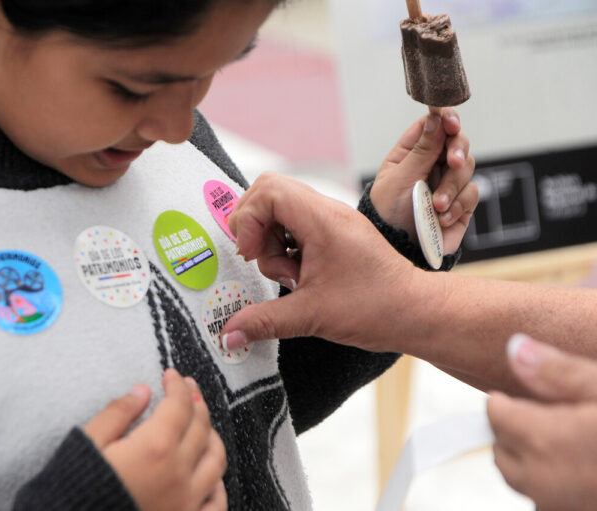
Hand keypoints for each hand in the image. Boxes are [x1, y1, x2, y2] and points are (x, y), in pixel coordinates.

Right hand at [84, 369, 226, 510]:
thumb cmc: (76, 488)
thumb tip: (142, 391)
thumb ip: (118, 413)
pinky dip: (218, 484)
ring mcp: (186, 501)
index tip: (171, 375)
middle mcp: (177, 472)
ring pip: (215, 459)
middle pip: (201, 427)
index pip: (179, 404)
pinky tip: (211, 474)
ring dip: (212, 435)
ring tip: (202, 423)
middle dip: (196, 402)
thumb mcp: (89, 442)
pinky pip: (216, 503)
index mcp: (154, 447)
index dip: (177, 385)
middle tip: (188, 389)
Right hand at [220, 172, 425, 349]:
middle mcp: (327, 212)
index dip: (248, 219)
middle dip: (255, 229)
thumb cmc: (376, 307)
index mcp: (322, 220)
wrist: (417, 312)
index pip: (268, 191)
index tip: (250, 254)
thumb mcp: (311, 316)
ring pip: (281, 213)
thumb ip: (263, 321)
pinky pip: (296, 227)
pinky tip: (299, 277)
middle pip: (269, 195)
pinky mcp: (334, 235)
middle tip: (260, 261)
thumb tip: (228, 335)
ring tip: (290, 277)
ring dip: (271, 244)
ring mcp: (331, 221)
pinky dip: (286, 249)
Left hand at [370, 109, 477, 253]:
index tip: (451, 123)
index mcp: (410, 153)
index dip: (445, 120)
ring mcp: (447, 182)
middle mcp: (431, 164)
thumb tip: (436, 118)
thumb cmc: (389, 213)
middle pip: (456, 142)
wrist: (398, 248)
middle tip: (453, 162)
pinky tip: (441, 218)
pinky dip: (457, 205)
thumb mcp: (399, 180)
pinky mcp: (460, 203)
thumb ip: (421, 151)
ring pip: (466, 168)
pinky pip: (471, 194)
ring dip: (451, 186)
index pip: (432, 125)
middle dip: (457, 150)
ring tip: (435, 205)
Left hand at [487, 334, 596, 510]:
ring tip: (568, 438)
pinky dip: (555, 483)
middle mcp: (547, 483)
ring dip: (532, 460)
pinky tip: (585, 466)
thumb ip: (559, 372)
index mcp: (547, 442)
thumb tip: (516, 349)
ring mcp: (563, 510)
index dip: (505, 400)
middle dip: (514, 430)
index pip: (496, 416)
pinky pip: (550, 502)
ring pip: (524, 481)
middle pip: (503, 452)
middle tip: (544, 413)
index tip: (514, 392)